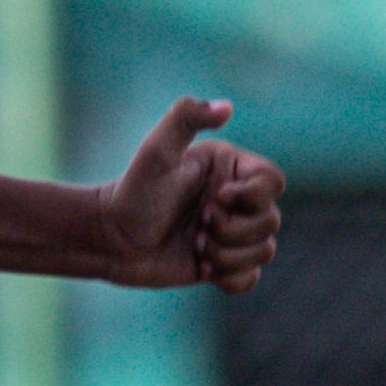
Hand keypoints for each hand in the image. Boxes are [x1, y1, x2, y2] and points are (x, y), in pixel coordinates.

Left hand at [95, 96, 284, 291]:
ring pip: (264, 251)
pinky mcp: (224, 265)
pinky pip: (250, 278)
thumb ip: (185, 117)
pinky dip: (229, 277)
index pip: (273, 182)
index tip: (215, 198)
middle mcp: (236, 201)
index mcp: (229, 170)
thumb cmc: (133, 193)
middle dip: (231, 229)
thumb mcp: (156, 151)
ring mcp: (232, 234)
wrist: (112, 240)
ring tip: (195, 246)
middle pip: (271, 221)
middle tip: (196, 224)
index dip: (251, 196)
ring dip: (227, 254)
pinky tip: (201, 267)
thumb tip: (226, 107)